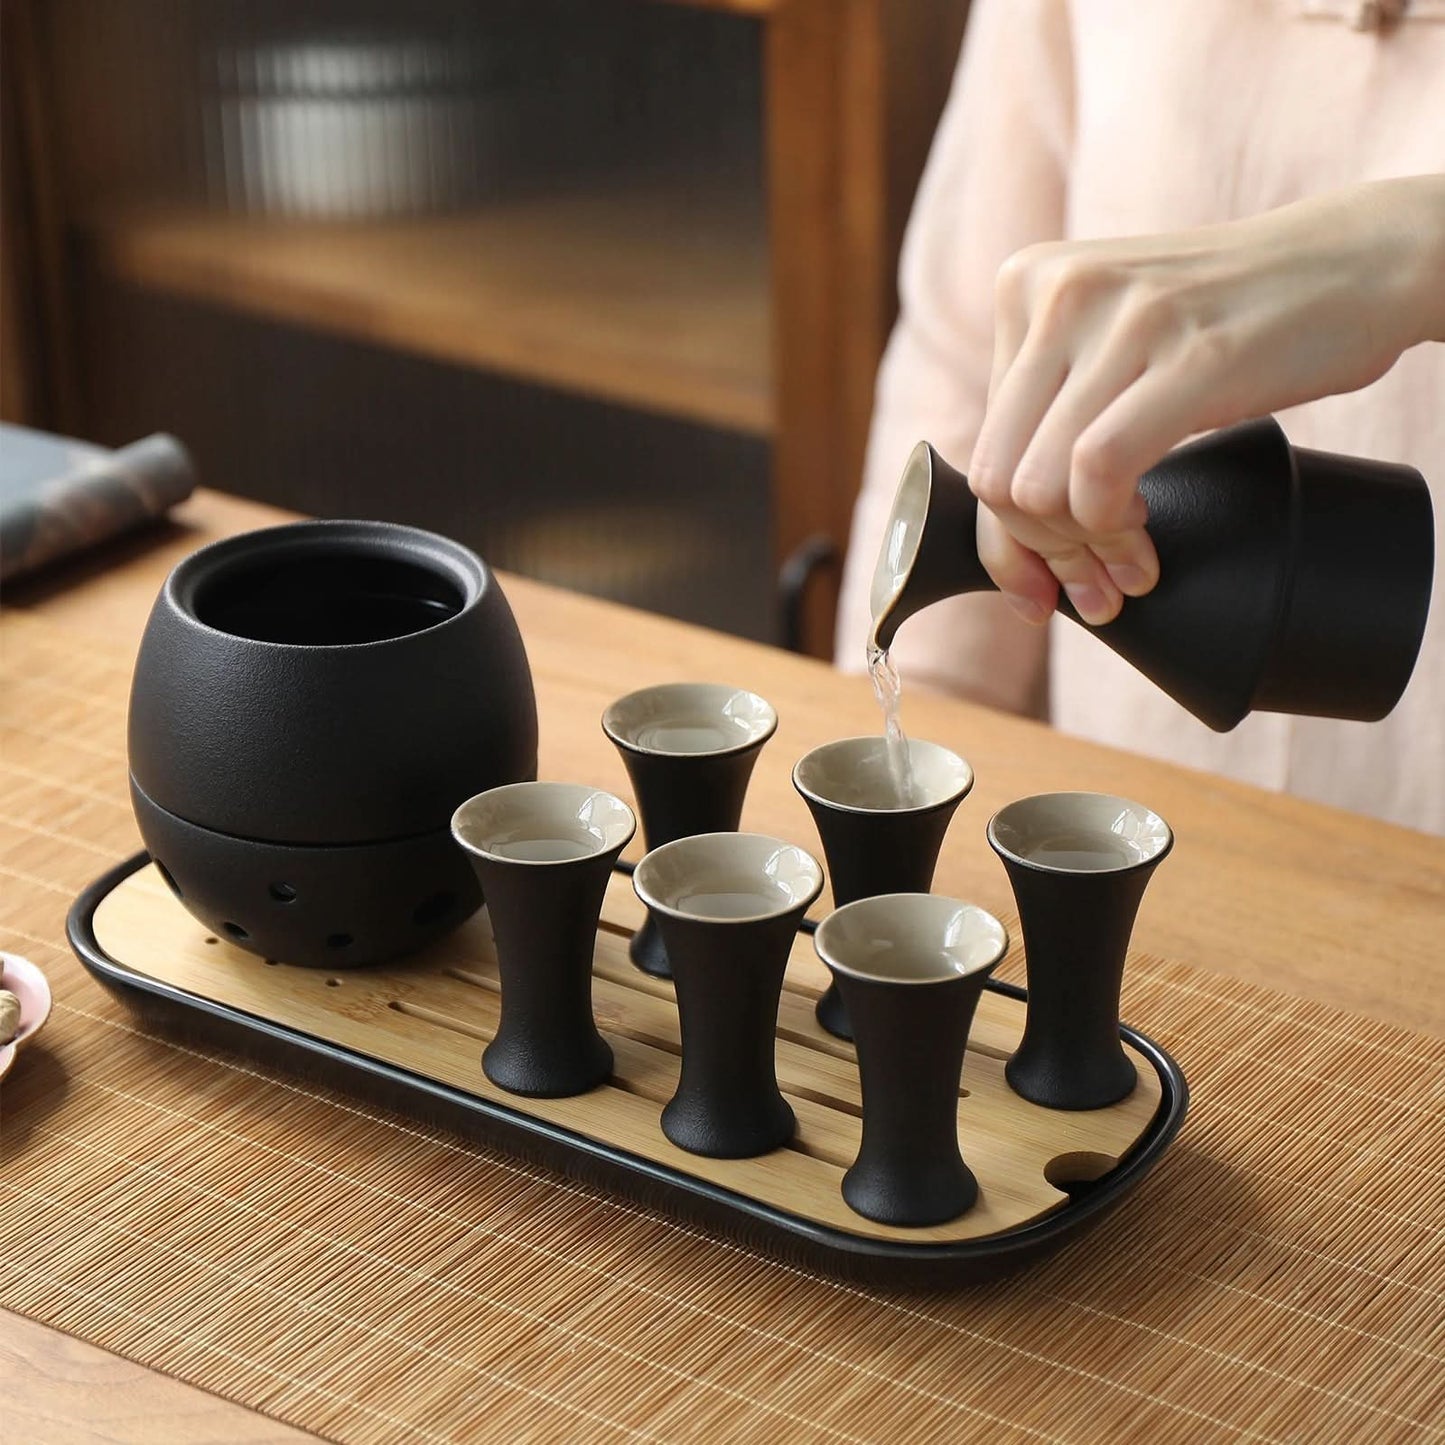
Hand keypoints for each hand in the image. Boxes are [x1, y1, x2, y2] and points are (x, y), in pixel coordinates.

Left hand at [966, 176, 1444, 624]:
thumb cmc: (1232, 322)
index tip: (1043, 585)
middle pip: (999, 479)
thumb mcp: (1115, 347)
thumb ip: (1051, 413)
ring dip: (1082, 550)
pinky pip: (1096, 474)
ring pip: (1038, 487)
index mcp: (1024, 285)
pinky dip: (1110, 527)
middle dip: (1043, 553)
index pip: (981, 451)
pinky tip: (1142, 532)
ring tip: (1129, 564)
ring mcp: (1121, 319)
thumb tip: (1007, 545)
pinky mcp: (1186, 355)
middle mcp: (1056, 292)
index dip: (1009, 538)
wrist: (1355, 262)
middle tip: (1096, 584)